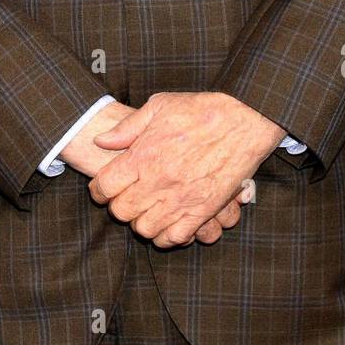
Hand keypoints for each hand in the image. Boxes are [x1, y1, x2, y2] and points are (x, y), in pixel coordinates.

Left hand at [87, 91, 284, 247]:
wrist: (244, 120)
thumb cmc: (202, 110)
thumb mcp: (159, 106)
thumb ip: (128, 128)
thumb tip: (101, 141)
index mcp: (143, 155)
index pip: (105, 187)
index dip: (99, 190)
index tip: (104, 188)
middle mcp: (158, 181)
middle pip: (121, 212)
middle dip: (119, 206)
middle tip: (127, 197)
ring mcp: (181, 198)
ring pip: (145, 229)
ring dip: (142, 221)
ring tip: (147, 209)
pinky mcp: (203, 210)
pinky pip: (176, 238)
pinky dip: (167, 236)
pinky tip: (168, 222)